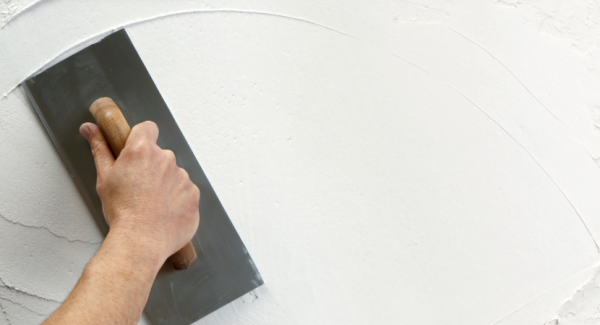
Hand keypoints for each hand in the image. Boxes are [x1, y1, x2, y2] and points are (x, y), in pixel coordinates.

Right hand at [79, 121, 199, 263]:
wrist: (141, 241)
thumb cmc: (121, 212)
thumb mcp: (104, 178)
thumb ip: (100, 148)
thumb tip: (91, 129)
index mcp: (142, 150)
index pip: (147, 128)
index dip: (141, 137)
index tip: (137, 150)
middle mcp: (166, 159)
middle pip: (160, 155)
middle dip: (151, 167)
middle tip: (138, 188)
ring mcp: (183, 177)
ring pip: (174, 174)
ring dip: (165, 184)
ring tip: (151, 204)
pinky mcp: (194, 194)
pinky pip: (185, 192)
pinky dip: (177, 200)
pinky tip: (163, 212)